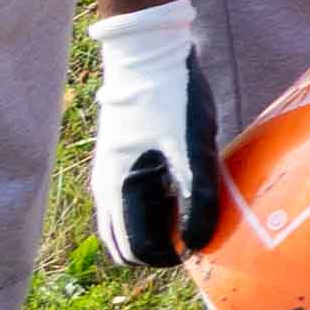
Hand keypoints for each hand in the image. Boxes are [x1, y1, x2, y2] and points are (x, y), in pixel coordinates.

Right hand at [86, 0, 221, 267]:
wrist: (148, 53)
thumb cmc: (172, 98)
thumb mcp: (193, 148)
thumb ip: (198, 197)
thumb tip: (196, 245)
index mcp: (119, 190)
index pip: (138, 251)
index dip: (172, 257)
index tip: (203, 244)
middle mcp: (106, 189)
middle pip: (127, 246)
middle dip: (162, 249)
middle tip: (199, 232)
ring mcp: (110, 175)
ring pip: (127, 226)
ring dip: (156, 231)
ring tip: (194, 213)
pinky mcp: (121, 162)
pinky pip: (132, 204)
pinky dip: (154, 212)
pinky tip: (185, 191)